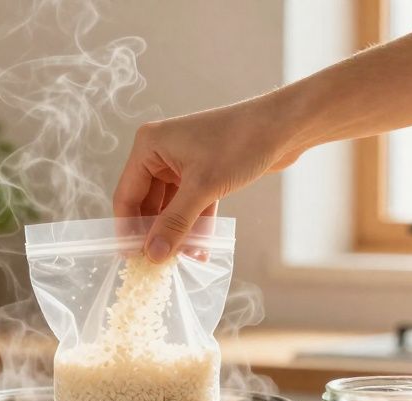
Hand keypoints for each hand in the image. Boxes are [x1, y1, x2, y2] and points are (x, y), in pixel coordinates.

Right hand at [113, 93, 304, 261]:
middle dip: (156, 233)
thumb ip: (175, 223)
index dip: (128, 228)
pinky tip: (200, 249)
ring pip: (170, 207)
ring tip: (181, 261)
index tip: (133, 258)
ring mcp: (182, 162)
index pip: (127, 195)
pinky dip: (195, 224)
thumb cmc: (241, 143)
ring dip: (177, 232)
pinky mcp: (203, 171)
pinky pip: (190, 204)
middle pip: (147, 203)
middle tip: (158, 263)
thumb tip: (152, 255)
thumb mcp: (203, 187)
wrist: (284, 126)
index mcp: (149, 145)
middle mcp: (161, 151)